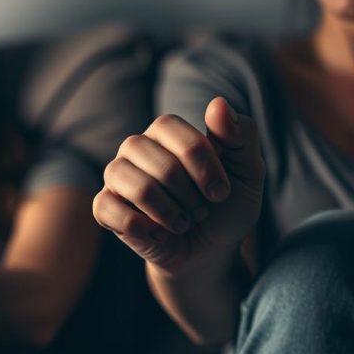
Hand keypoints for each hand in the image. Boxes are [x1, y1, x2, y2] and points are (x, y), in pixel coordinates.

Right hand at [93, 97, 264, 274]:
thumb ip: (241, 134)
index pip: (178, 133)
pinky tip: (160, 233)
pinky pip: (110, 209)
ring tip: (183, 223)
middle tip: (201, 211)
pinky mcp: (105, 206)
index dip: (204, 167)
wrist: (209, 249)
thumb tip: (218, 104)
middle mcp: (136, 146)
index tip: (222, 192)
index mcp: (166, 129)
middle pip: (164, 167)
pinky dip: (144, 228)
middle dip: (192, 197)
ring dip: (171, 214)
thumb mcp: (248, 171)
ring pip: (140, 189)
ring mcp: (117, 175)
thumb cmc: (226, 205)